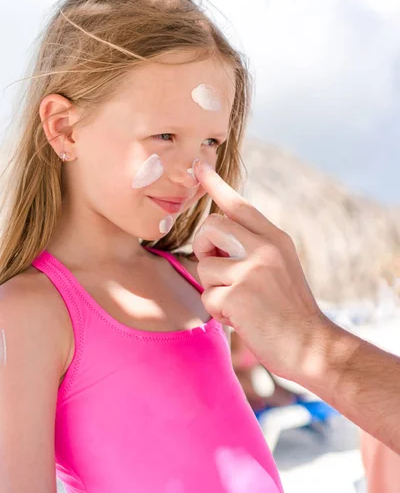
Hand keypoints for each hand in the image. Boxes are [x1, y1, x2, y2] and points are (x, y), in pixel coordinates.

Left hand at [193, 160, 333, 382]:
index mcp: (275, 238)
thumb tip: (216, 234)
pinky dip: (219, 312)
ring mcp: (253, 269)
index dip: (217, 185)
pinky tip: (241, 319)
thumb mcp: (281, 267)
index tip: (198, 166)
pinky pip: (208, 296)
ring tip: (240, 303)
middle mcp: (265, 247)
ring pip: (205, 266)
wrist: (311, 346)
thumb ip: (254, 247)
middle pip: (211, 226)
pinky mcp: (240, 294)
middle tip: (220, 270)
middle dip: (204, 247)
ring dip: (215, 289)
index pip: (240, 205)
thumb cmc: (290, 309)